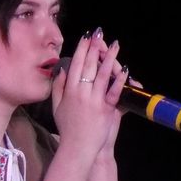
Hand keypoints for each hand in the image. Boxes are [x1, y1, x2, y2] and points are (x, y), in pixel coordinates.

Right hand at [50, 29, 127, 170]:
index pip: (74, 65)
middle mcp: (80, 93)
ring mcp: (93, 101)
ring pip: (102, 75)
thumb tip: (61, 70)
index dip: (80, 49)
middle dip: (94, 47)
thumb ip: (57, 87)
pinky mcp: (105, 109)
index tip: (85, 37)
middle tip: (99, 33)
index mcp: (68, 91)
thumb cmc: (67, 128)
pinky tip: (124, 69)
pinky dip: (119, 80)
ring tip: (114, 45)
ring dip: (109, 58)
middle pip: (88, 66)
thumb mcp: (56, 107)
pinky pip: (113, 92)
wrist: (77, 147)